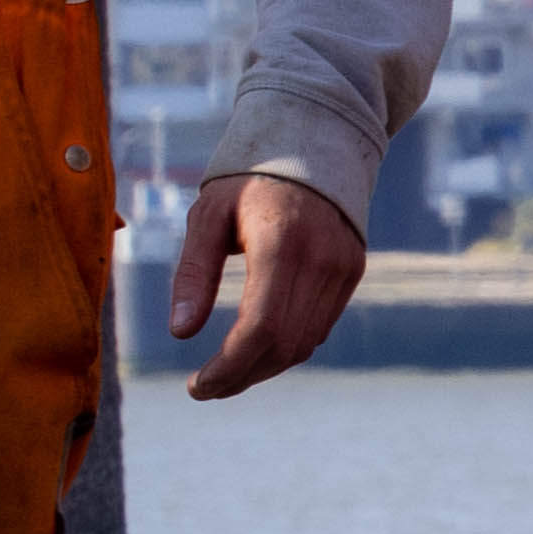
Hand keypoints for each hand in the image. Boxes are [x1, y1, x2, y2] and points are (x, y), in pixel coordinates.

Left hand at [162, 169, 367, 400]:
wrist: (312, 144)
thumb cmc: (245, 181)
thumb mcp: (206, 217)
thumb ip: (193, 274)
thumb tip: (180, 331)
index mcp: (281, 244)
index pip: (261, 329)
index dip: (229, 368)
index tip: (196, 386)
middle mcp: (321, 260)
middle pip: (284, 345)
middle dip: (241, 376)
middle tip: (203, 388)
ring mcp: (343, 268)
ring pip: (305, 343)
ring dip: (263, 368)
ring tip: (223, 374)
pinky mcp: (352, 271)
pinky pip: (320, 326)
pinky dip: (287, 346)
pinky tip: (255, 349)